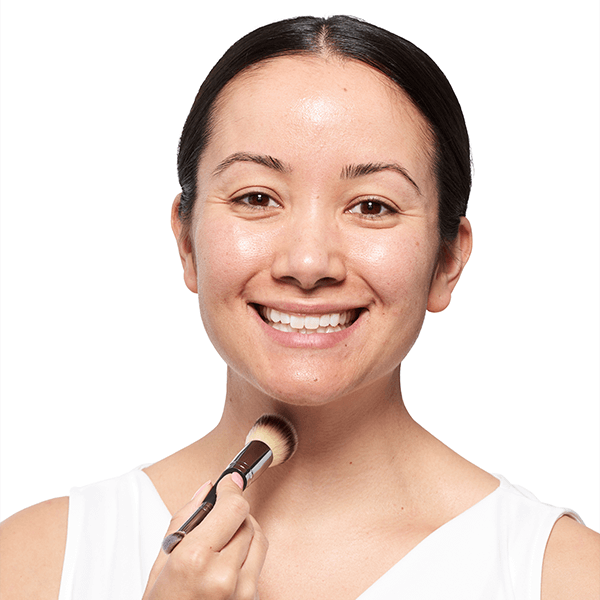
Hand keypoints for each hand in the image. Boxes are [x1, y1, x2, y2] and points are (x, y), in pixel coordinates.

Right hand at [142, 474, 267, 599]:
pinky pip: (258, 563)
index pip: (234, 508)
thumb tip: (207, 489)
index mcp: (196, 559)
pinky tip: (226, 563)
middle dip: (233, 514)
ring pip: (258, 539)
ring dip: (243, 532)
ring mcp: (242, 592)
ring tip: (221, 542)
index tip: (229, 482)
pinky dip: (246, 554)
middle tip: (216, 518)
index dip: (232, 490)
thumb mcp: (162, 559)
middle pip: (248, 521)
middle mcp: (224, 575)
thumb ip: (186, 517)